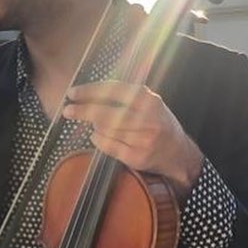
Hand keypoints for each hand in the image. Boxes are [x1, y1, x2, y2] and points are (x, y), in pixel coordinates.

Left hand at [63, 79, 203, 201]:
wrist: (179, 153)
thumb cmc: (159, 123)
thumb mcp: (150, 103)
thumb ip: (127, 95)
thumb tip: (90, 92)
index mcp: (149, 101)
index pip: (114, 90)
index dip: (90, 91)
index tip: (73, 93)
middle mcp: (147, 119)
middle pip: (105, 113)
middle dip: (83, 111)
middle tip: (68, 110)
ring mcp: (142, 140)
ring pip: (104, 130)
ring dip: (94, 127)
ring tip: (96, 125)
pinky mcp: (136, 157)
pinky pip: (107, 146)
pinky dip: (98, 139)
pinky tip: (98, 136)